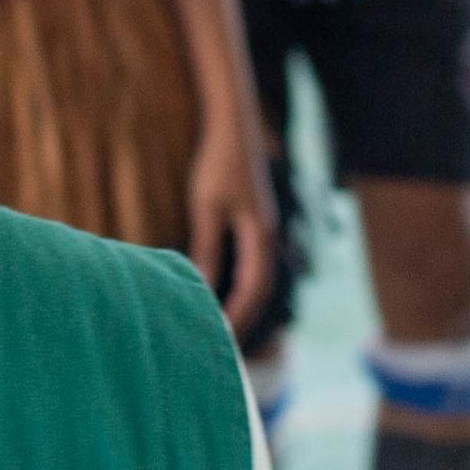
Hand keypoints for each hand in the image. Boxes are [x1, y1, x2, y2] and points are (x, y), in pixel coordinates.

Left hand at [187, 115, 278, 325]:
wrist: (233, 126)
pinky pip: (253, 263)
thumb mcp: (207, 209)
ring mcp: (264, 228)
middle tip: (222, 343)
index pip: (252, 290)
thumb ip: (207, 249)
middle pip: (261, 290)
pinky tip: (223, 291)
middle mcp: (269, 236)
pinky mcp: (256, 221)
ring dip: (243, 302)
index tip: (219, 338)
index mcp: (261, 236)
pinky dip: (241, 283)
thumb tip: (201, 287)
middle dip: (243, 317)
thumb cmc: (218, 164)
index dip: (236, 316)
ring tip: (222, 324)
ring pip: (259, 277)